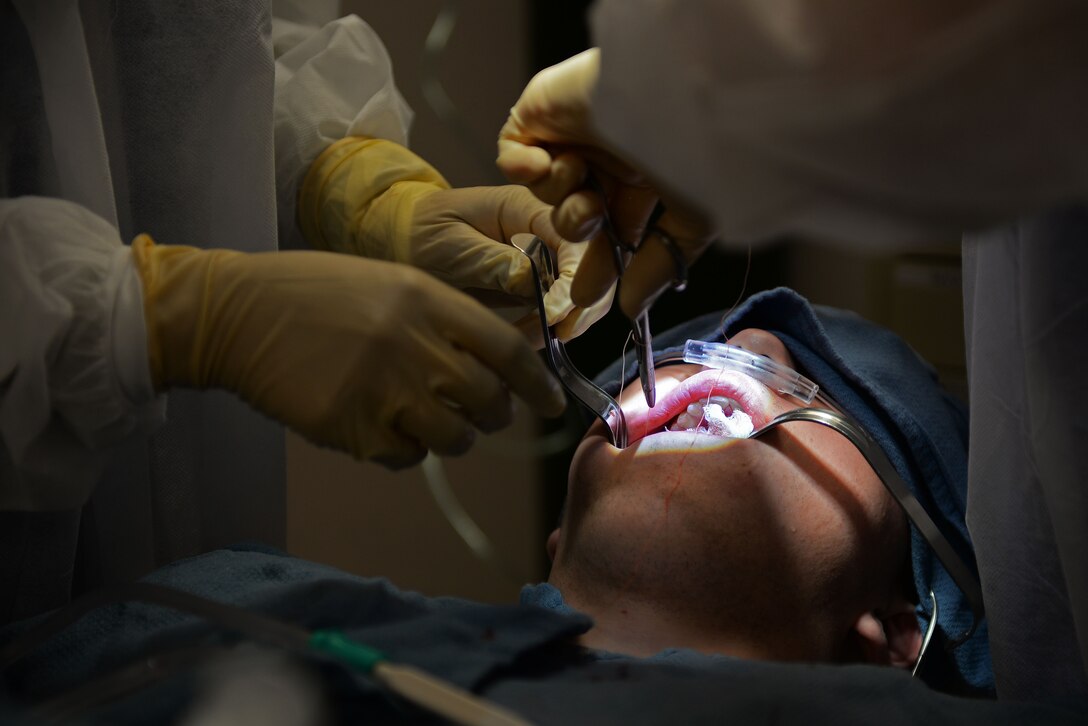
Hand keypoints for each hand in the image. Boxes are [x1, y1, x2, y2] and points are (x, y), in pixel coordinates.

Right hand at [132, 236, 565, 467]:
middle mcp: (413, 346)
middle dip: (494, 414)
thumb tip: (498, 367)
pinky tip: (376, 422)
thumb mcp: (391, 283)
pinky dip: (402, 447)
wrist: (238, 313)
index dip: (538, 384)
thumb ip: (446, 319)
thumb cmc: (318, 293)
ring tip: (419, 413)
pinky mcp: (352, 429)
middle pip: (488, 402)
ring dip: (449, 434)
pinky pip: (405, 457)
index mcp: (427, 301)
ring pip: (453, 438)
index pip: (507, 351)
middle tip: (480, 411)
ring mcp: (383, 391)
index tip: (552, 404)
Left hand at [299, 137, 606, 338]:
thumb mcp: (450, 245)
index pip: (576, 237)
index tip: (555, 314)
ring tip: (534, 340)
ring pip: (588, 289)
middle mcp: (548, 228)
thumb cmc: (420, 234)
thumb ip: (493, 262)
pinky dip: (556, 328)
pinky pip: (566, 307)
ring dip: (572, 320)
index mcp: (528, 206)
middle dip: (584, 303)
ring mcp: (549, 256)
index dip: (575, 277)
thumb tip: (536, 284)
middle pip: (595, 264)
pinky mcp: (542, 283)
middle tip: (557, 335)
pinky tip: (529, 340)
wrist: (402, 241)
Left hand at [497, 49, 714, 318]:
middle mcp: (608, 155)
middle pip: (575, 219)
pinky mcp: (538, 111)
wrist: (671, 87)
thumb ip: (659, 267)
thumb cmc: (698, 147)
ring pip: (547, 194)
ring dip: (563, 205)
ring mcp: (572, 132)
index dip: (599, 270)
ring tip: (585, 197)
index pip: (614, 232)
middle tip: (570, 289)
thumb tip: (633, 312)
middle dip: (575, 250)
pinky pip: (513, 156)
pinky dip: (526, 170)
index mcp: (646, 176)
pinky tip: (551, 163)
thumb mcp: (693, 220)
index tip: (584, 305)